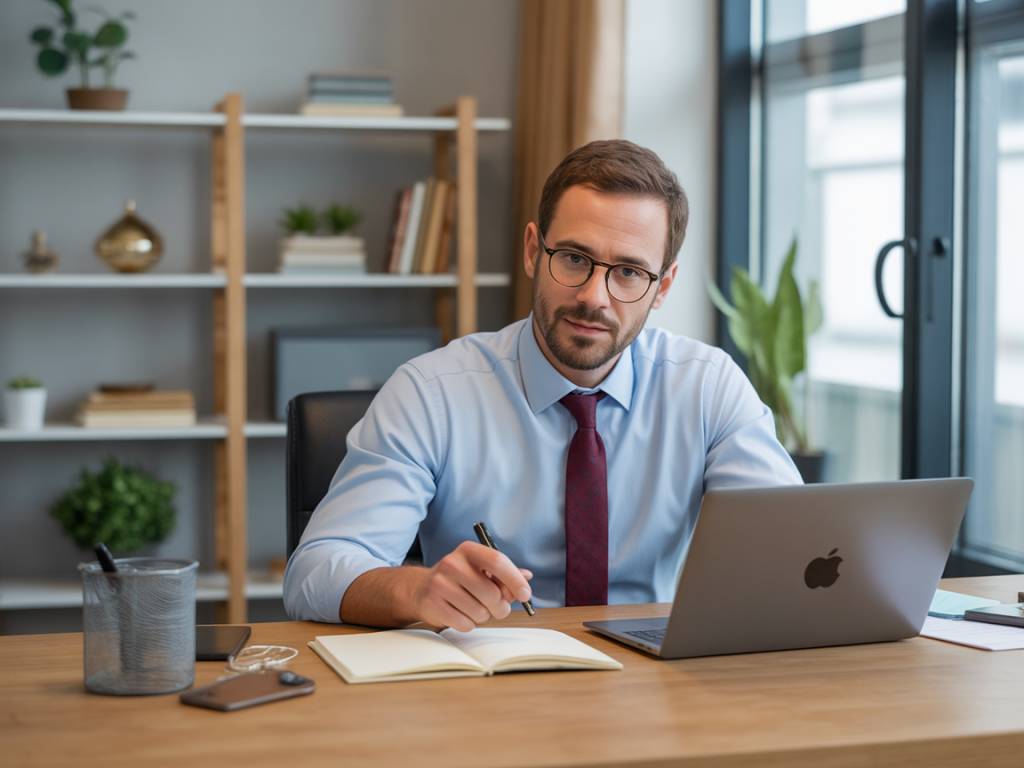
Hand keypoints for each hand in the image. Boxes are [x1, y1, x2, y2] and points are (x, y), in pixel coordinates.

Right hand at [410, 541, 532, 631]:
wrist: (422, 589)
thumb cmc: (459, 580)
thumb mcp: (481, 571)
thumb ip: (505, 575)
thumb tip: (526, 577)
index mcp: (468, 550)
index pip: (497, 561)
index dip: (514, 580)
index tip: (525, 595)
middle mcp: (452, 563)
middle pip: (491, 593)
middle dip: (500, 607)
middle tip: (497, 608)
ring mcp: (440, 583)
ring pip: (479, 612)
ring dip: (483, 616)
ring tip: (473, 608)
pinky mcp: (433, 604)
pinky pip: (465, 623)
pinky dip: (468, 624)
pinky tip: (460, 614)